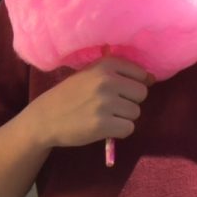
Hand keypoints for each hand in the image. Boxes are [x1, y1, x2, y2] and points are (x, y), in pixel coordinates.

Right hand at [25, 57, 150, 149]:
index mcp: (106, 64)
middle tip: (111, 107)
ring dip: (123, 117)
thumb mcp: (91, 74)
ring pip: (136, 112)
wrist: (45, 118)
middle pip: (141, 94)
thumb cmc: (70, 95)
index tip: (118, 92)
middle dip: (130, 102)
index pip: (141, 74)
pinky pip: (128, 128)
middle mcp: (107, 81)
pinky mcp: (102, 124)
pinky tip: (104, 128)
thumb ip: (119, 73)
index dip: (132, 86)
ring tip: (104, 116)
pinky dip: (119, 131)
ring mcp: (105, 103)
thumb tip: (152, 79)